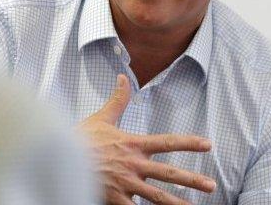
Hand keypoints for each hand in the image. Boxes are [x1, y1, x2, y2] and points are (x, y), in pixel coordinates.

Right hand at [75, 75, 215, 204]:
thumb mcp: (101, 118)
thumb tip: (123, 78)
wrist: (59, 157)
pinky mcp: (115, 198)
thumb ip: (117, 100)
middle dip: (192, 179)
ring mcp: (125, 183)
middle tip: (211, 184)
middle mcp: (132, 164)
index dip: (189, 143)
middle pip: (168, 173)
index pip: (166, 142)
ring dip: (178, 203)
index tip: (207, 145)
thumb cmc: (80, 139)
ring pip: (157, 197)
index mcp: (132, 144)